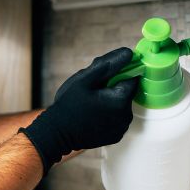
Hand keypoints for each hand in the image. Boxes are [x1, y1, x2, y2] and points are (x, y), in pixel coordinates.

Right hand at [21, 48, 138, 174]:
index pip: (131, 78)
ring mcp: (121, 128)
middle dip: (113, 89)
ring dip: (111, 102)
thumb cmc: (69, 105)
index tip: (103, 78)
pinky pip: (117, 119)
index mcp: (120, 99)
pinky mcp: (117, 136)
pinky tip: (94, 116)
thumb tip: (128, 53)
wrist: (57, 134)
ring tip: (91, 105)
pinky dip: (109, 116)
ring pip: (122, 106)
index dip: (118, 74)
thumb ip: (108, 65)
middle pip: (126, 93)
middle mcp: (126, 115)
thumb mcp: (84, 80)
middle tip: (92, 92)